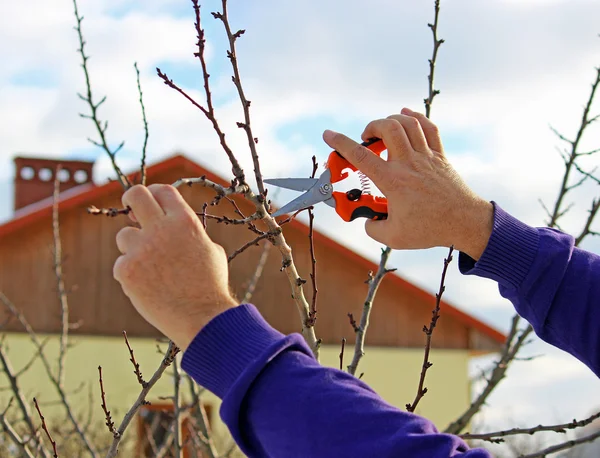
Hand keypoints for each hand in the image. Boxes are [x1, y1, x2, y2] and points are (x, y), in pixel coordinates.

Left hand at [113, 184, 237, 349]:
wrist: (202, 317)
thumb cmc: (210, 286)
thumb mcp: (211, 250)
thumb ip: (190, 233)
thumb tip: (175, 225)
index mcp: (185, 221)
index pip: (162, 190)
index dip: (154, 194)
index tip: (150, 204)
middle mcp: (162, 229)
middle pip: (135, 195)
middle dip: (131, 200)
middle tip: (133, 212)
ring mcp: (142, 249)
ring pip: (124, 235)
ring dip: (134, 248)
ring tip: (152, 269)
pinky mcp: (127, 270)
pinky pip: (121, 264)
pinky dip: (131, 274)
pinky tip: (149, 287)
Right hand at [323, 108, 492, 259]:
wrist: (464, 223)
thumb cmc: (430, 229)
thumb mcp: (394, 237)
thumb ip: (372, 228)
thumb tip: (367, 221)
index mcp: (393, 181)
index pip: (361, 156)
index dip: (340, 143)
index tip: (328, 134)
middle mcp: (408, 163)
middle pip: (387, 128)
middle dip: (370, 127)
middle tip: (366, 139)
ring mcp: (426, 157)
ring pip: (407, 123)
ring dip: (390, 121)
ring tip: (383, 131)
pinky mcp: (440, 156)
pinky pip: (429, 127)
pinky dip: (415, 118)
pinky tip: (406, 116)